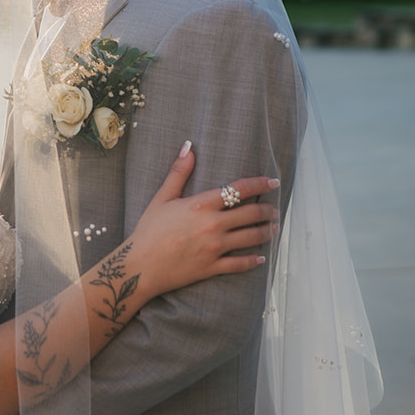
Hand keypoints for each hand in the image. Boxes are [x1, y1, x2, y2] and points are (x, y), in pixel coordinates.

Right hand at [132, 143, 279, 299]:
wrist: (140, 266)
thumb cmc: (148, 231)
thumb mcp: (161, 198)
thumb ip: (178, 172)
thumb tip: (189, 147)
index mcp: (201, 205)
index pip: (239, 189)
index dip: (260, 184)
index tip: (272, 181)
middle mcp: (212, 225)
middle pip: (252, 214)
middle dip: (268, 210)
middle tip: (274, 209)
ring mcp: (214, 247)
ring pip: (251, 238)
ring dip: (267, 232)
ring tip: (273, 228)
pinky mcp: (212, 267)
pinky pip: (240, 264)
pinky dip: (254, 260)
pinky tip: (261, 257)